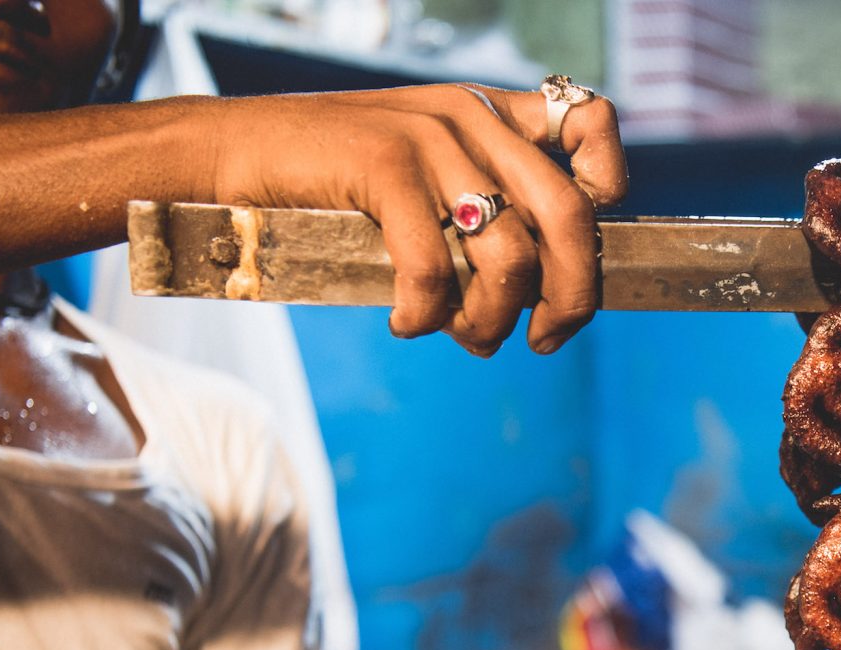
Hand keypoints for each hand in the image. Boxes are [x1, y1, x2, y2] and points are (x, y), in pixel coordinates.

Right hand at [209, 83, 627, 356]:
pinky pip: (435, 267)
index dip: (609, 190)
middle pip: (571, 215)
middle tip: (545, 340)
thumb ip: (482, 225)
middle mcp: (471, 118)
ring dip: (491, 320)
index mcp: (491, 117)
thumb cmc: (332, 190)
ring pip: (510, 254)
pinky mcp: (384, 162)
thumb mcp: (424, 191)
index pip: (593, 126)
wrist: (231, 157)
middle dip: (573, 297)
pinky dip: (426, 316)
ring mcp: (429, 136)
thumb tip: (536, 313)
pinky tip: (405, 323)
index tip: (581, 254)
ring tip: (460, 336)